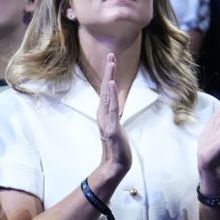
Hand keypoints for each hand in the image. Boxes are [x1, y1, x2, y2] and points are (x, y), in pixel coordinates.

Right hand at [95, 53, 131, 180]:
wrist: (115, 164)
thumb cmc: (117, 148)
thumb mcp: (115, 129)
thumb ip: (113, 119)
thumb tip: (114, 111)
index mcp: (104, 113)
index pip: (107, 91)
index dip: (109, 76)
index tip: (111, 61)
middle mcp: (103, 114)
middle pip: (106, 88)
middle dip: (108, 71)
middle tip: (110, 55)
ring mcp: (106, 120)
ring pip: (108, 95)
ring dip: (109, 77)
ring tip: (111, 63)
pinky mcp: (110, 127)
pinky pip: (111, 108)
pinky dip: (110, 95)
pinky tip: (110, 83)